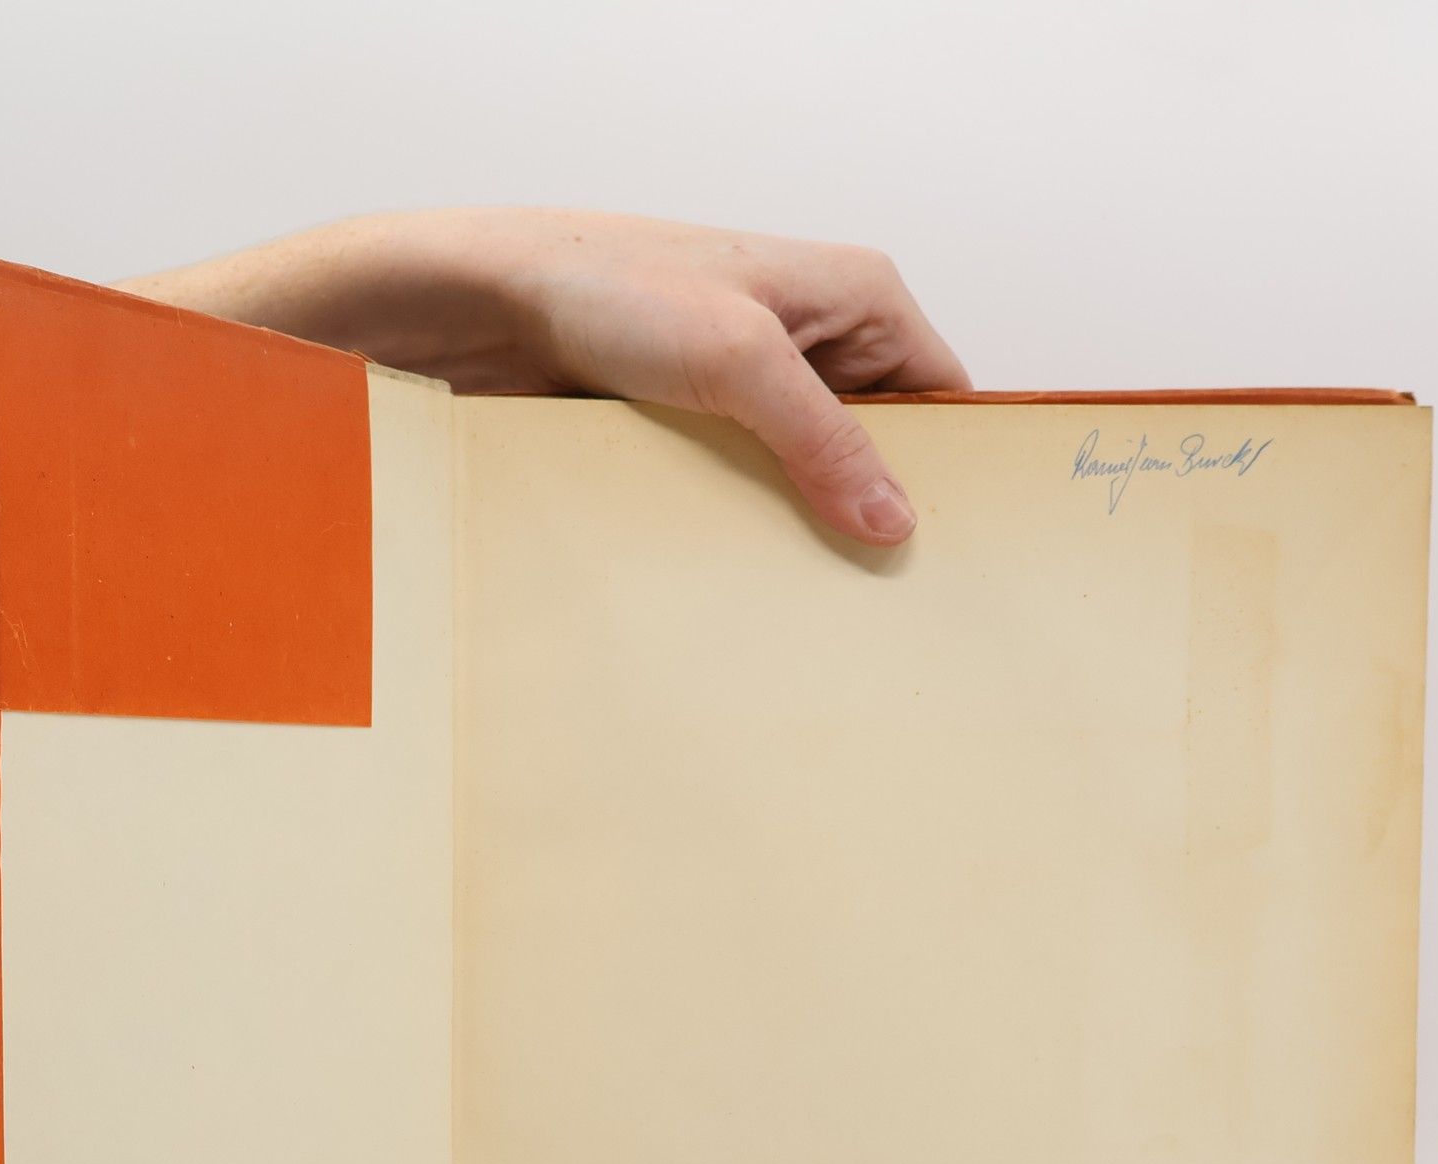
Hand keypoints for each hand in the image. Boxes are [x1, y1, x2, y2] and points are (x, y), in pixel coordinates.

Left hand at [122, 209, 969, 544]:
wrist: (483, 304)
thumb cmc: (608, 287)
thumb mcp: (739, 361)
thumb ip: (825, 441)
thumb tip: (893, 520)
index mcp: (853, 296)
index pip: (941, 394)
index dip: (953, 469)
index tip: (954, 548)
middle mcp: (810, 339)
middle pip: (878, 445)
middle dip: (874, 512)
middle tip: (883, 595)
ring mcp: (748, 388)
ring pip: (805, 476)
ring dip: (802, 530)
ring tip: (818, 603)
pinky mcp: (693, 426)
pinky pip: (742, 489)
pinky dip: (745, 529)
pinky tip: (746, 582)